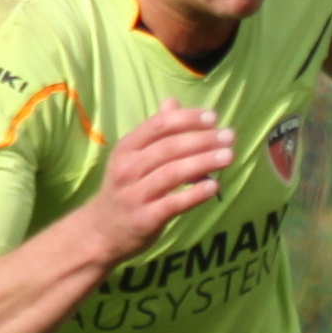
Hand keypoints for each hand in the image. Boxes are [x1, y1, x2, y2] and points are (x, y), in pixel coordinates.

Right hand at [84, 105, 233, 262]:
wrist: (102, 231)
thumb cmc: (126, 188)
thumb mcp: (133, 157)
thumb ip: (155, 132)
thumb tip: (172, 101)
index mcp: (126, 149)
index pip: (158, 125)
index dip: (187, 119)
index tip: (213, 117)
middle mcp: (127, 169)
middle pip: (169, 148)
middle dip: (202, 139)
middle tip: (229, 136)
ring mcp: (135, 194)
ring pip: (173, 173)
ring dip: (204, 162)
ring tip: (229, 156)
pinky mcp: (145, 219)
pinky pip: (173, 203)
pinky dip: (195, 194)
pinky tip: (214, 186)